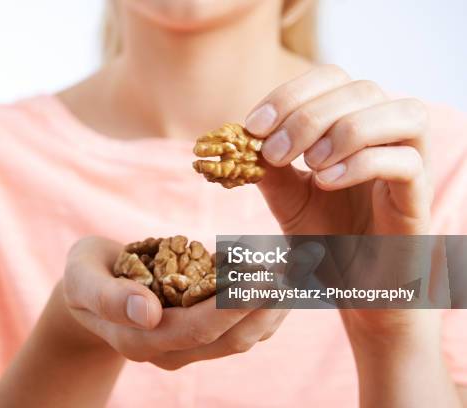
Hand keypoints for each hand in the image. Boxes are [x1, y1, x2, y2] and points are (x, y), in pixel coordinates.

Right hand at [60, 236, 321, 369]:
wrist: (92, 289)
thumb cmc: (86, 275)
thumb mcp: (83, 277)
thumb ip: (108, 296)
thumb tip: (147, 312)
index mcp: (140, 338)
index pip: (196, 329)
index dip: (233, 306)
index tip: (266, 277)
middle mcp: (170, 350)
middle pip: (230, 337)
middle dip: (268, 303)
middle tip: (299, 266)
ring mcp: (188, 346)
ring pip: (244, 337)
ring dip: (276, 305)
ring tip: (303, 269)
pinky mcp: (201, 335)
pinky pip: (243, 328)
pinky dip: (268, 305)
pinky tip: (288, 279)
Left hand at [246, 64, 431, 234]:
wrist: (349, 282)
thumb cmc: (324, 233)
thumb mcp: (286, 195)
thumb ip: (269, 166)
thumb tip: (241, 138)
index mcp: (353, 123)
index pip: (332, 78)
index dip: (291, 94)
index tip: (255, 126)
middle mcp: (387, 135)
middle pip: (363, 89)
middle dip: (309, 116)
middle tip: (275, 153)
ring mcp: (411, 163)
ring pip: (403, 113)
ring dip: (345, 131)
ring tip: (310, 165)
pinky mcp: (419, 198)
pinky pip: (407, 162)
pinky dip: (361, 164)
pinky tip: (326, 183)